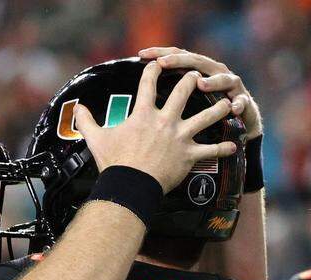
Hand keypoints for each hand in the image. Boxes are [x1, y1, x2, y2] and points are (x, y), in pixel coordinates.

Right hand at [74, 61, 236, 192]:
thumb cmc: (113, 162)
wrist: (130, 184)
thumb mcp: (96, 138)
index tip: (159, 63)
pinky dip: (222, 148)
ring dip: (218, 109)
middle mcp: (165, 120)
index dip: (154, 69)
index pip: (148, 83)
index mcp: (143, 113)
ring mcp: (180, 137)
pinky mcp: (189, 155)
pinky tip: (232, 144)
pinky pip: (210, 151)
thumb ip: (87, 121)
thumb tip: (77, 109)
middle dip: (192, 80)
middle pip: (183, 93)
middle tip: (198, 76)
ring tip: (227, 102)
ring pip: (205, 117)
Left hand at [140, 47, 261, 138]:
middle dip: (180, 60)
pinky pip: (242, 102)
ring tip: (201, 85)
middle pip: (197, 61)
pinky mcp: (243, 102)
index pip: (176, 56)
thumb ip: (166, 94)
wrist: (239, 125)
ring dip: (212, 81)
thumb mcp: (186, 103)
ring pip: (222, 78)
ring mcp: (230, 86)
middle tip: (164, 63)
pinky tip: (233, 108)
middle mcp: (213, 73)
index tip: (142, 54)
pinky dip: (238, 104)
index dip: (160, 54)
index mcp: (197, 71)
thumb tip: (134, 94)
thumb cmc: (207, 113)